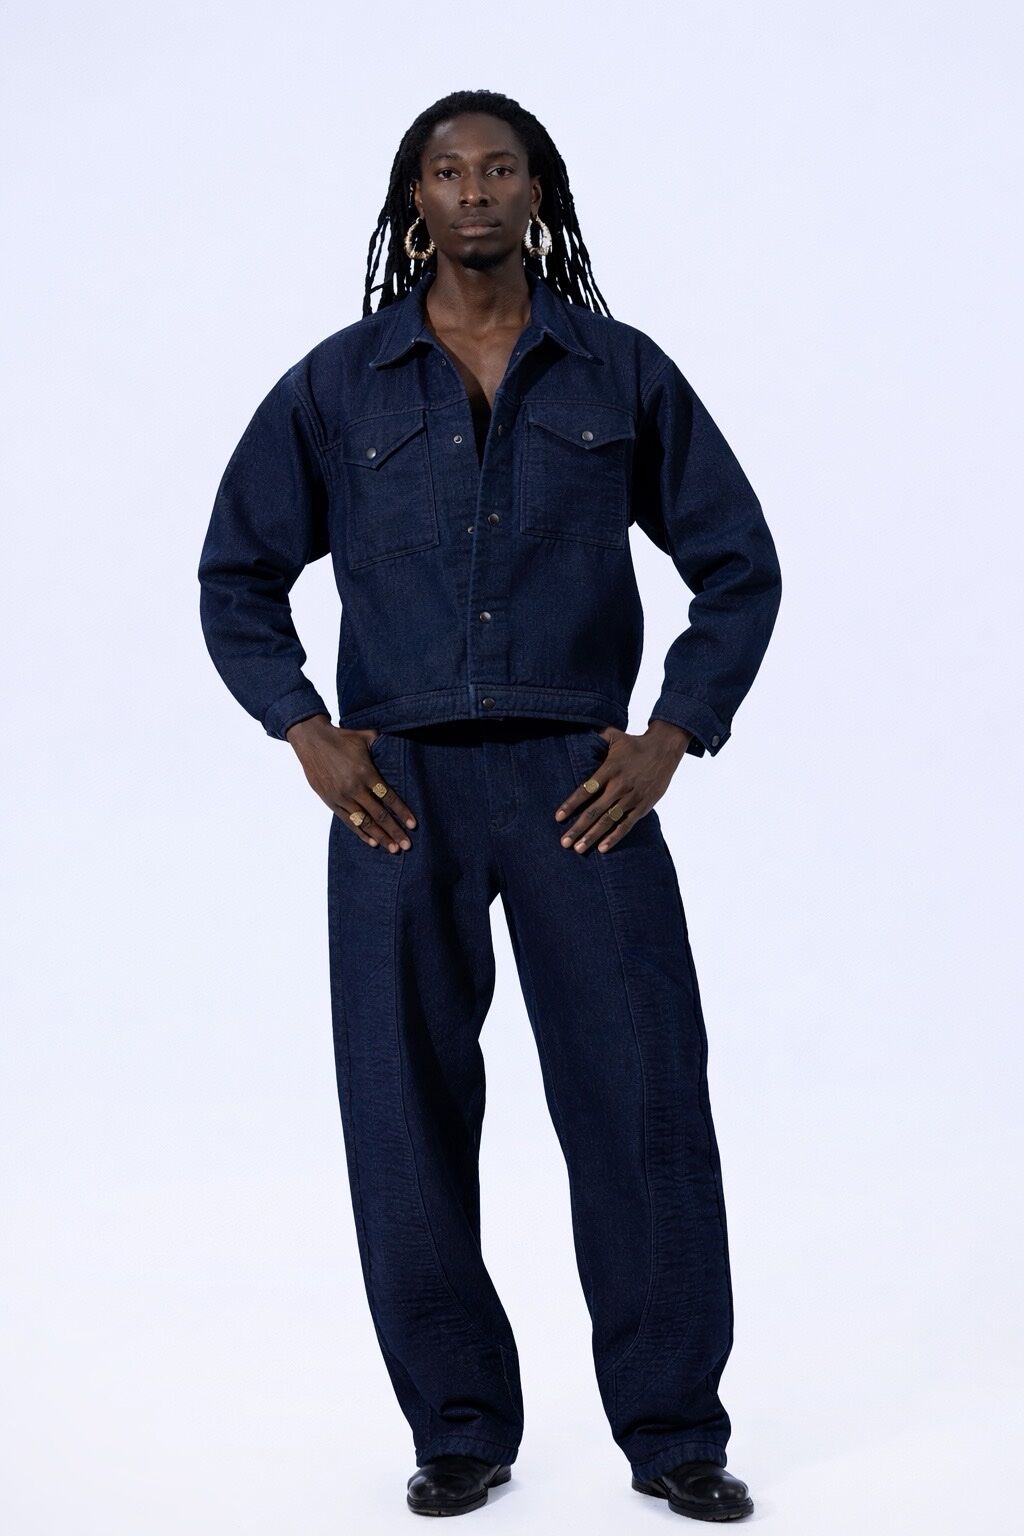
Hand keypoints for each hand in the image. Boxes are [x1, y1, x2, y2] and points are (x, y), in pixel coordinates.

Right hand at [285, 715, 416, 852]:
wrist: (312, 741)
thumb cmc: (341, 737)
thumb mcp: (365, 736)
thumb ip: (383, 744)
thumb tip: (400, 743)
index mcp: (366, 772)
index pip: (388, 797)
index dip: (402, 812)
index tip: (412, 825)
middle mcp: (354, 787)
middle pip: (379, 815)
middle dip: (394, 831)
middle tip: (406, 845)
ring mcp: (341, 796)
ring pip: (364, 822)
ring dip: (379, 837)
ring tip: (392, 848)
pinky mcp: (330, 801)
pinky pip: (348, 821)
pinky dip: (360, 832)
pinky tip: (372, 842)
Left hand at [554, 719, 691, 853]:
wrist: (665, 749)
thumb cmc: (635, 744)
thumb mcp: (614, 736)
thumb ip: (595, 736)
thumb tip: (575, 728)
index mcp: (610, 769)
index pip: (586, 790)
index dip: (571, 804)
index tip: (558, 818)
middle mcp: (620, 785)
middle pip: (595, 811)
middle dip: (578, 828)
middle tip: (564, 842)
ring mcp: (632, 797)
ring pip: (609, 821)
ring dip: (593, 836)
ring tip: (578, 849)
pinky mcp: (643, 806)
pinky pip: (627, 825)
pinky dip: (614, 837)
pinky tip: (602, 848)